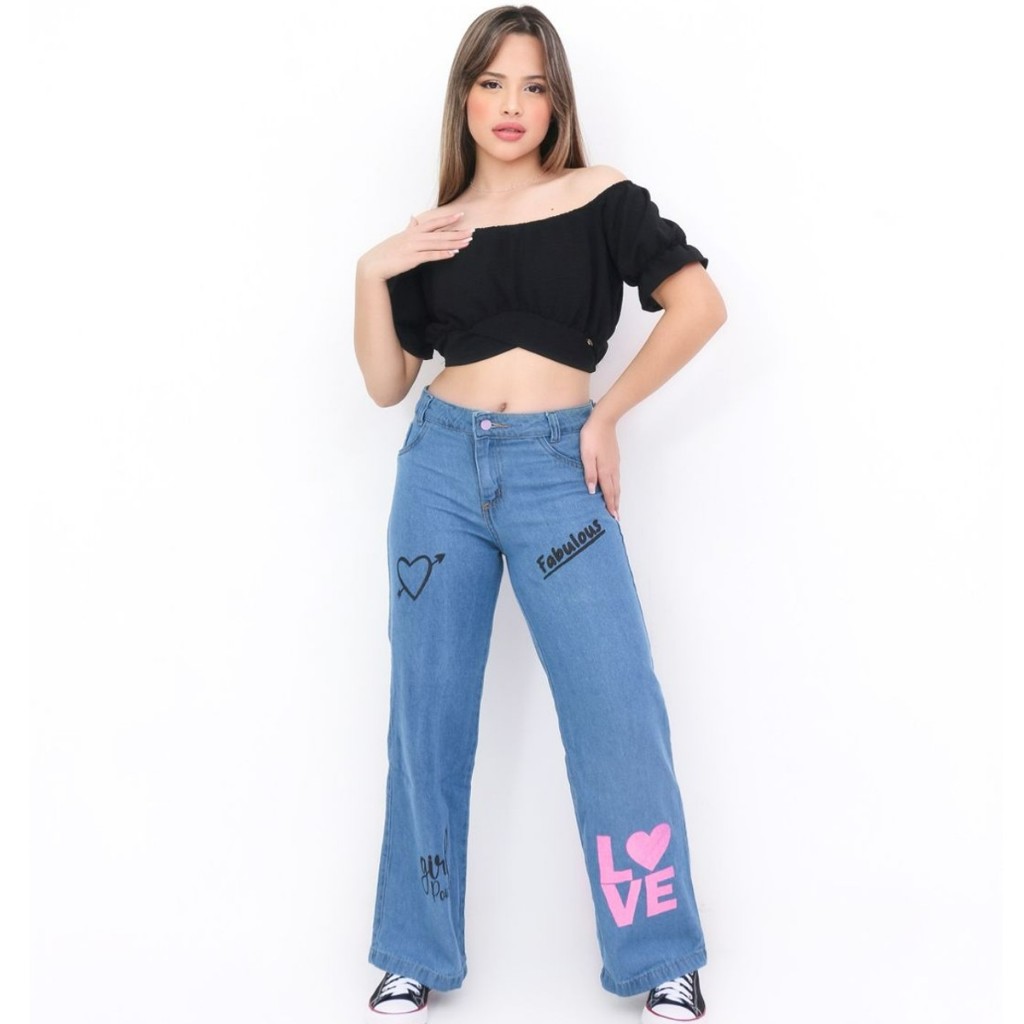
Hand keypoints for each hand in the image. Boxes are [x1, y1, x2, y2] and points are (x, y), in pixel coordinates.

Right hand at [358, 211, 474, 281]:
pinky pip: (430, 256)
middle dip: (457, 232)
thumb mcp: (399, 238)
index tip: (461, 215)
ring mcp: (413, 247)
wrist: (373, 265)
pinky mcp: (412, 258)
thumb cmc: (386, 253)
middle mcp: (414, 237)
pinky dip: (443, 254)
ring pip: (438, 243)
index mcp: (412, 232)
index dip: (448, 218)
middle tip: (472, 231)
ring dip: (454, 243)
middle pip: (440, 233)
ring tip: (467, 242)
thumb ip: (409, 228)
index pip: (433, 222)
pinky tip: (453, 254)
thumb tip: (412, 218)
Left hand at [580, 413, 620, 520]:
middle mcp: (612, 469)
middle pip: (615, 491)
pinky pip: (616, 477)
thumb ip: (589, 473)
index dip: (610, 506)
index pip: (608, 492)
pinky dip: (616, 487)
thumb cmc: (592, 437)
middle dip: (616, 505)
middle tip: (617, 517)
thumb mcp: (586, 455)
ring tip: (616, 506)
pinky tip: (613, 487)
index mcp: (605, 470)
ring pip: (617, 484)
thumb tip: (592, 491)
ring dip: (616, 497)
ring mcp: (615, 464)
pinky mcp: (614, 458)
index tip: (613, 517)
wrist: (603, 420)